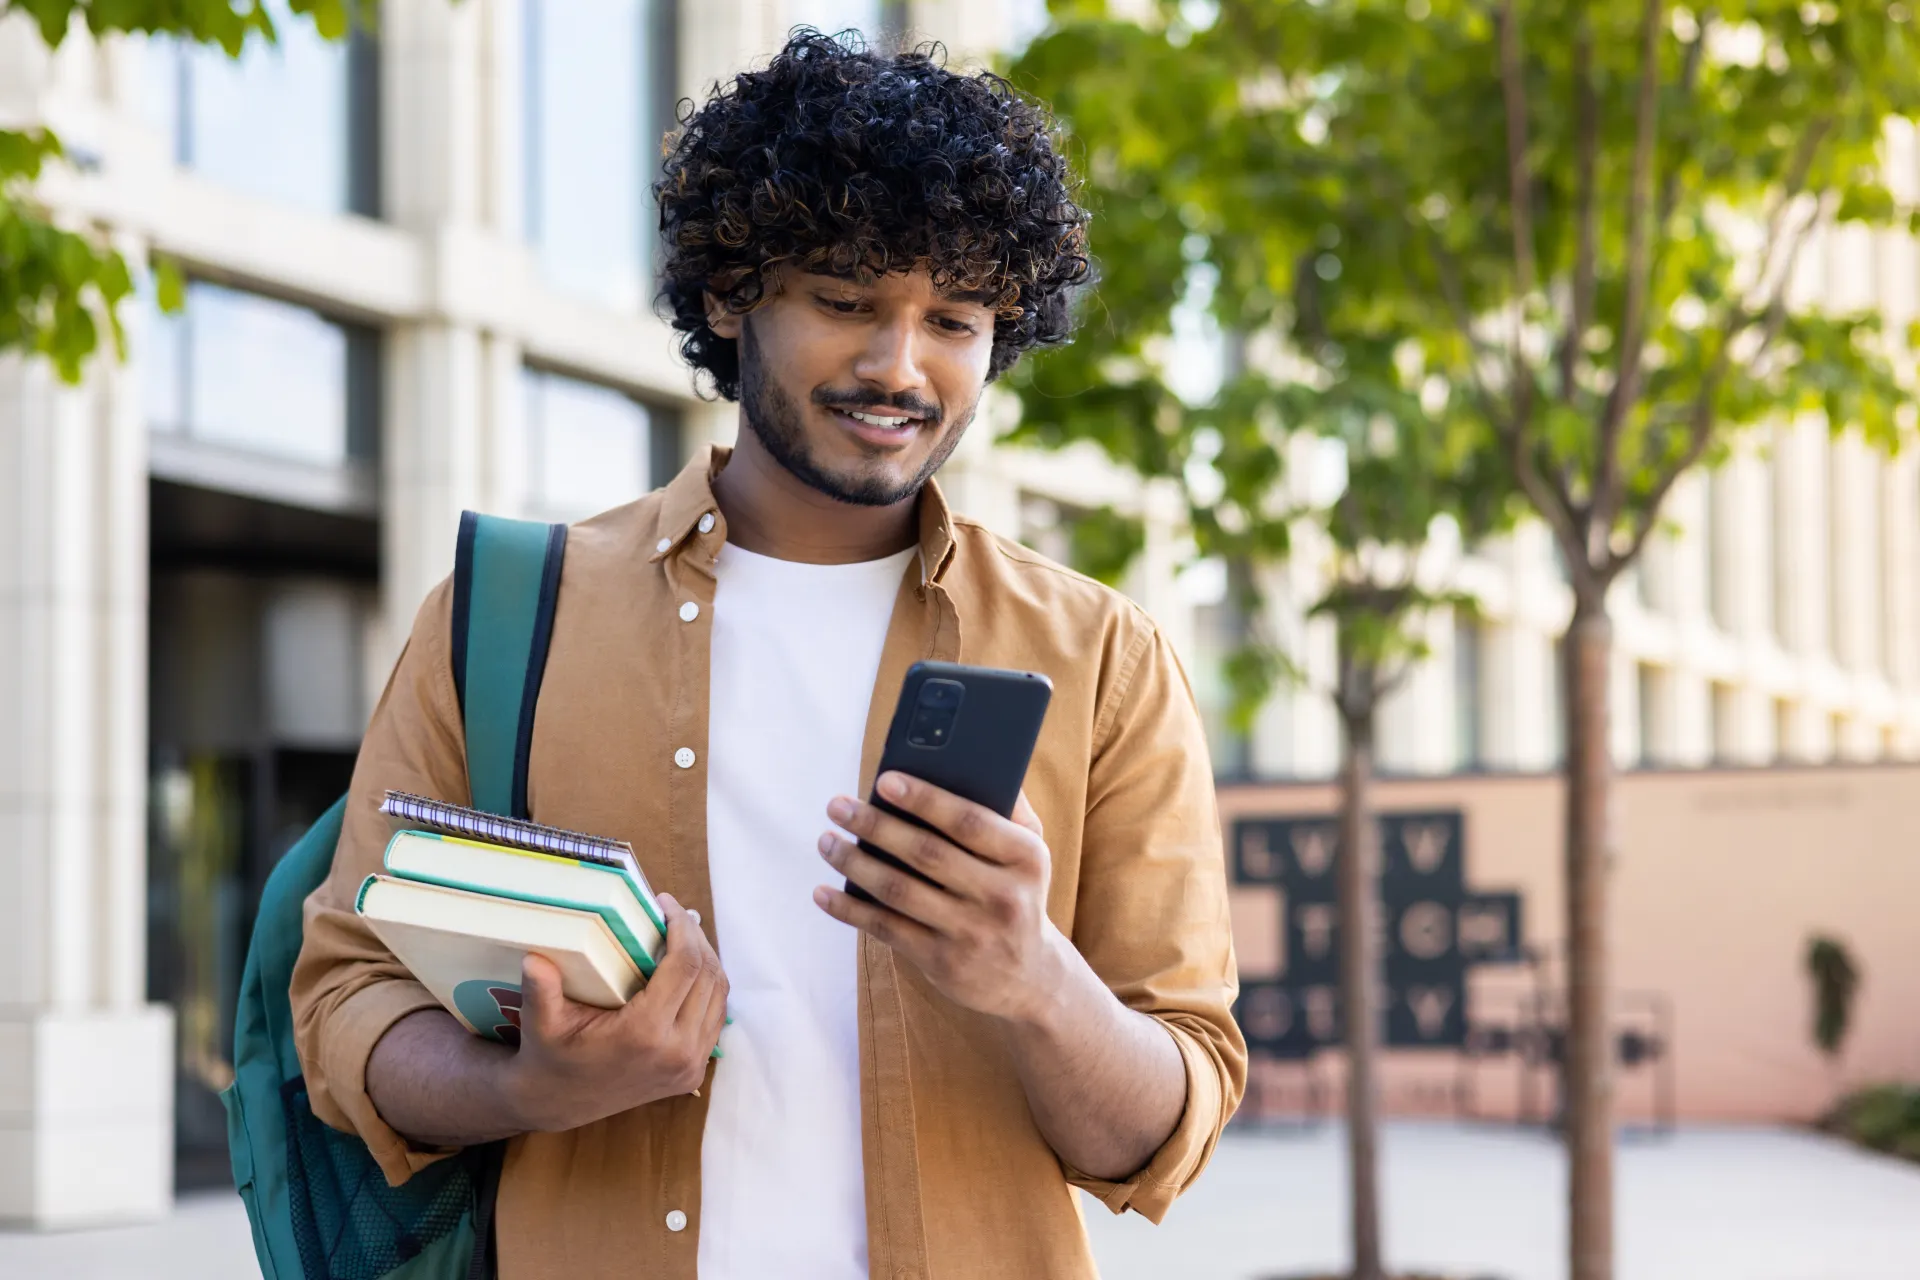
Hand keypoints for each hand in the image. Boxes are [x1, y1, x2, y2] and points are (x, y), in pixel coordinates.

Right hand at [502, 892, 727, 1131]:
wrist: (559, 1102)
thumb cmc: (549, 1055)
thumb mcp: (541, 1022)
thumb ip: (540, 990)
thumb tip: (534, 957)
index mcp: (645, 1034)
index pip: (685, 966)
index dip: (682, 927)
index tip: (664, 903)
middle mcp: (677, 1052)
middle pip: (708, 976)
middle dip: (696, 937)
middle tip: (673, 915)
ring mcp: (690, 1066)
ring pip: (718, 996)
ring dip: (706, 960)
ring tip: (682, 936)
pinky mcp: (693, 1073)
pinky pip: (714, 1018)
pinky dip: (707, 988)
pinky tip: (687, 970)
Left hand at [813, 772, 1066, 1024]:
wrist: (1030, 977)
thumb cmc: (1019, 895)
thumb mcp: (1031, 852)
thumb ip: (1009, 806)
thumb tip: (975, 756)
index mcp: (1025, 857)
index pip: (969, 821)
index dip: (924, 800)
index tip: (883, 781)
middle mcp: (1002, 896)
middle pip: (926, 854)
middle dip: (875, 826)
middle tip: (838, 806)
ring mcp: (971, 932)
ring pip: (900, 891)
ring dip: (855, 864)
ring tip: (827, 841)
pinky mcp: (943, 961)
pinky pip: (887, 929)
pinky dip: (850, 910)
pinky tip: (823, 892)